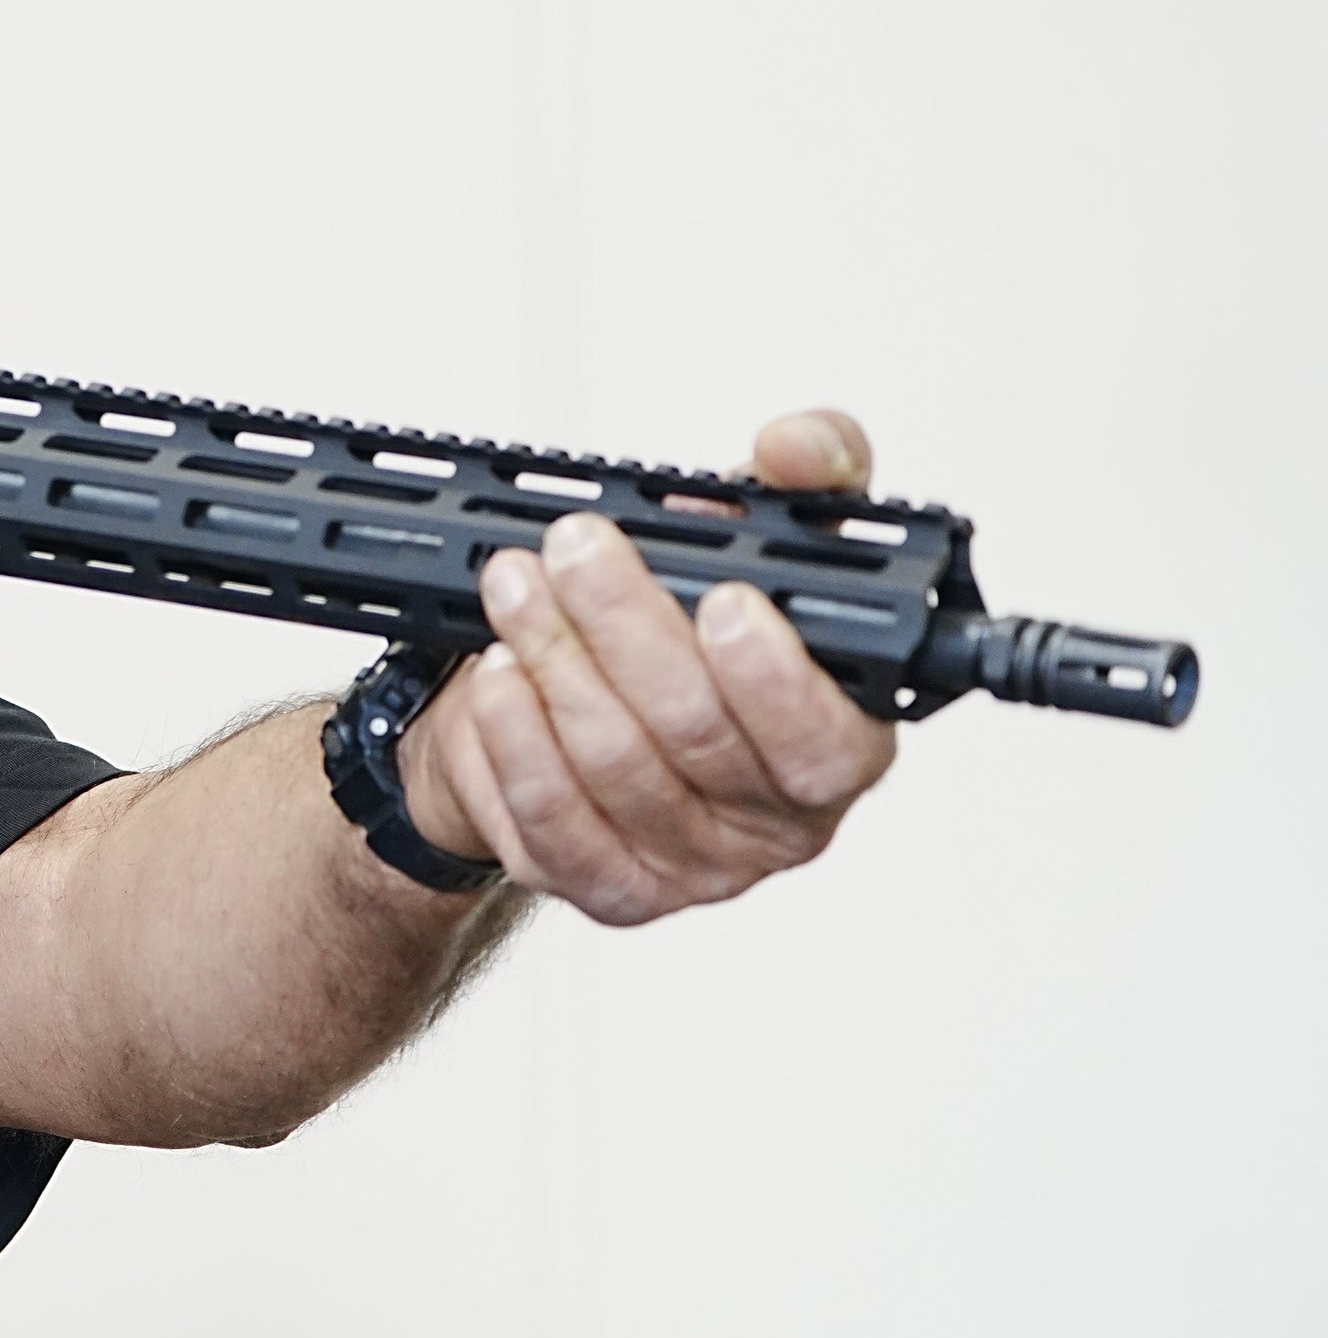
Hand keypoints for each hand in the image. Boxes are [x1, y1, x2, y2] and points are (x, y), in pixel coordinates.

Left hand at [395, 410, 897, 924]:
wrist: (578, 701)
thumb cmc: (685, 621)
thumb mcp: (756, 530)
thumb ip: (804, 476)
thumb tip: (797, 448)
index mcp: (842, 743)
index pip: (828, 741)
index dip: (776, 677)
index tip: (724, 597)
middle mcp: (778, 824)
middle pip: (697, 736)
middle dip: (624, 627)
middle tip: (571, 547)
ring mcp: (691, 870)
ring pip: (612, 767)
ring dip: (552, 663)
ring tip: (512, 588)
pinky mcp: (607, 888)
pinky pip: (547, 820)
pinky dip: (511, 739)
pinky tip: (494, 677)